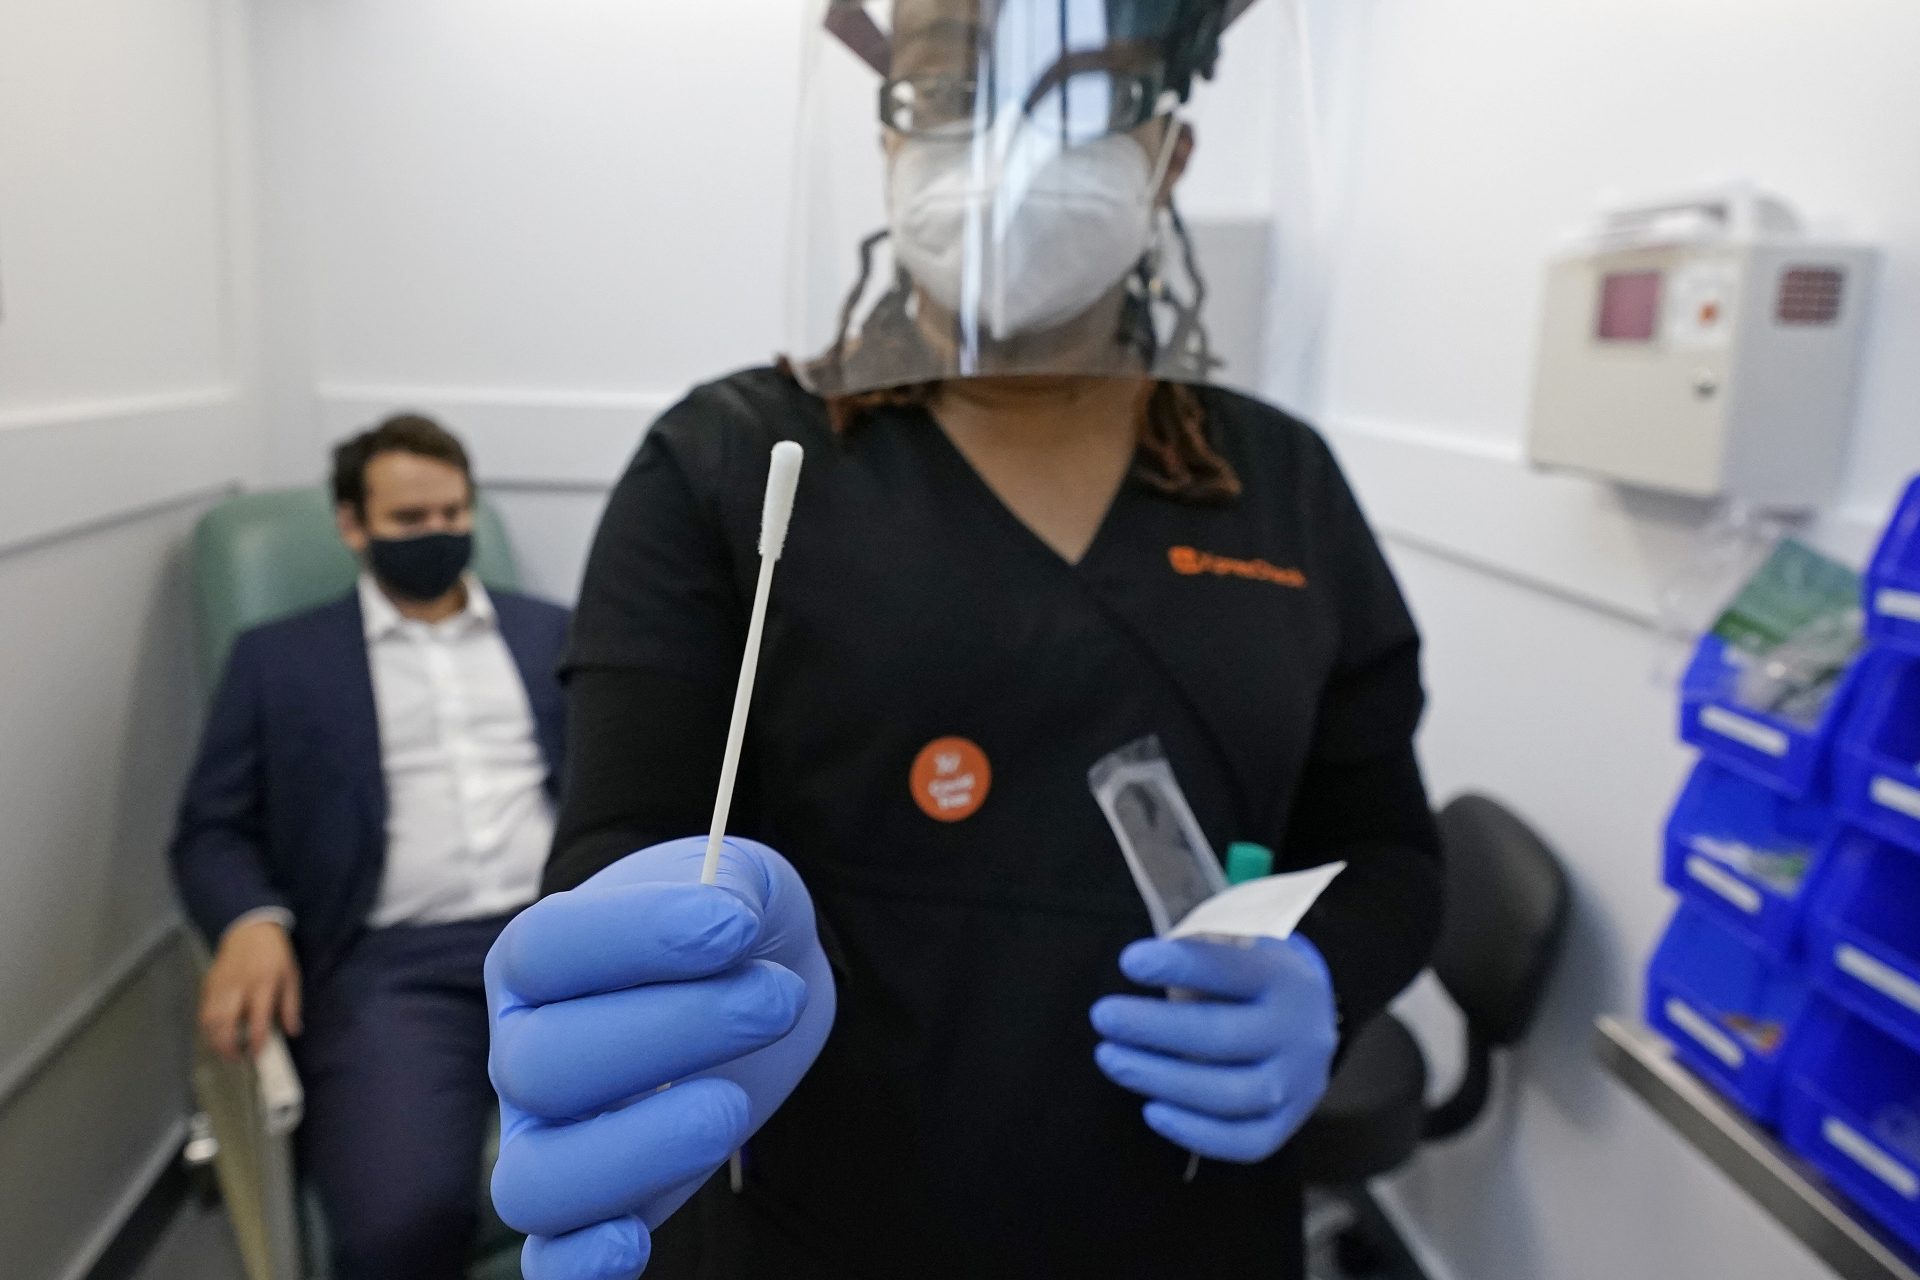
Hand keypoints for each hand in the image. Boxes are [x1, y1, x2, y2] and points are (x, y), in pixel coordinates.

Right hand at [199, 918, 301, 1060]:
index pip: (257, 1019)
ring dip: (214, 1040)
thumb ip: (291, 1005)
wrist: (249, 929)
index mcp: (263, 983)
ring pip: (209, 1019)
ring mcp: (220, 985)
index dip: (256, 1041)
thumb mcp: (291, 976)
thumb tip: (293, 1032)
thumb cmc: (274, 955)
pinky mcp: (208, 984)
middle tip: (236, 1058)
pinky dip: (208, 1027)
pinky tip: (218, 1034)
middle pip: (225, 1022)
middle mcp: (238, 986)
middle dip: (227, 1046)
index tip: (256, 1055)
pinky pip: (203, 1011)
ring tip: (226, 1050)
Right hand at [487, 837, 835, 1279]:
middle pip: (545, 1066)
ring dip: (636, 1152)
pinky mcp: (598, 1208)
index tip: (734, 926)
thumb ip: (727, 885)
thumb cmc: (733, 926)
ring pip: (536, 1180)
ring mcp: (550, 1138)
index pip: (545, 951)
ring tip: (732, 1108)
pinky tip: (636, 1240)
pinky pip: (553, 1260)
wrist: (762, 980)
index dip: (637, 936)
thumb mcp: (739, 880)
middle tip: (774, 1000)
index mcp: (537, 960)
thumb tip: (721, 920)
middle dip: (674, 1033)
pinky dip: (582, 1264)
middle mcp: (523, 1051)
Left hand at [1090, 934, 1336, 1163]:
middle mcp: (1298, 1031)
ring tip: (1111, 1059)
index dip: (1180, 966)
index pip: (1232, 970)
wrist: (1306, 1017)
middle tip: (1103, 1016)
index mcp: (1283, 977)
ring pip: (1231, 1095)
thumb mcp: (1233, 948)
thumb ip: (1194, 957)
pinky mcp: (1287, 1123)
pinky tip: (1151, 1111)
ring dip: (1163, 1080)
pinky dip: (1196, 1133)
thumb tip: (1135, 967)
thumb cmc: (1244, 980)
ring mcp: (1299, 1083)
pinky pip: (1245, 1142)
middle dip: (1155, 1028)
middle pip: (1224, 1036)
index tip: (1129, 962)